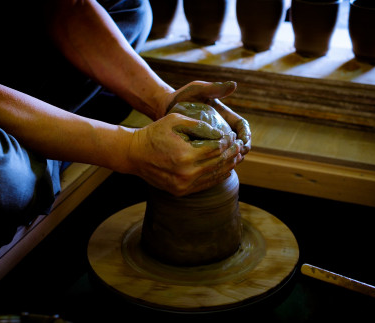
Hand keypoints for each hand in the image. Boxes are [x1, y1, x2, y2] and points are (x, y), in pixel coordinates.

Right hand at [128, 113, 242, 195]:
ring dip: (228, 166)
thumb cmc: (155, 133)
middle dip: (232, 153)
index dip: (227, 142)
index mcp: (185, 155)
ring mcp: (183, 185)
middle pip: (218, 163)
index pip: (216, 149)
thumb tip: (220, 132)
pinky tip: (225, 170)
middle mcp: (186, 173)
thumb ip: (199, 125)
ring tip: (236, 157)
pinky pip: (205, 185)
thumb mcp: (175, 121)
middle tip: (239, 146)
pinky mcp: (181, 191)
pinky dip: (217, 177)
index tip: (232, 136)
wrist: (134, 155)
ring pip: (214, 176)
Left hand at [165, 81, 251, 155]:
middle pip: (240, 142)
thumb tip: (234, 85)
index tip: (243, 140)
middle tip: (238, 154)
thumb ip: (213, 88)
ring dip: (232, 157)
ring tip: (229, 161)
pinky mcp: (203, 148)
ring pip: (229, 152)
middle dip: (242, 149)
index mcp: (225, 116)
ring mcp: (213, 139)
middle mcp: (222, 129)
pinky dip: (218, 162)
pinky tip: (215, 166)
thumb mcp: (197, 90)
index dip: (246, 134)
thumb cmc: (182, 96)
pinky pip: (214, 158)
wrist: (165, 108)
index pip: (242, 126)